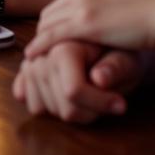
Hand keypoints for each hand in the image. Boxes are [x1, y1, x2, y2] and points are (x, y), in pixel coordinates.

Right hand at [12, 41, 145, 122]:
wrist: (111, 45)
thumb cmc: (122, 53)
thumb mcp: (128, 59)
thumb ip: (115, 68)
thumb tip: (99, 78)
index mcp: (65, 43)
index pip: (72, 91)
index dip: (99, 103)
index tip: (120, 105)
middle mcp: (43, 52)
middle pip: (61, 106)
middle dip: (88, 112)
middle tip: (108, 101)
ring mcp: (31, 63)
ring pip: (44, 109)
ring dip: (71, 111)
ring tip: (90, 96)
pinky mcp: (27, 72)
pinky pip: (32, 104)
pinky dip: (51, 108)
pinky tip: (70, 99)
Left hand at [26, 0, 154, 58]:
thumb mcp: (128, 0)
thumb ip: (113, 5)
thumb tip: (113, 15)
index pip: (63, 2)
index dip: (55, 22)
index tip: (54, 39)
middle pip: (51, 12)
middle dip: (44, 32)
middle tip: (42, 53)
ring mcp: (82, 4)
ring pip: (47, 24)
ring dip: (40, 42)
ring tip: (37, 61)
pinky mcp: (85, 23)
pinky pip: (52, 36)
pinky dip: (40, 47)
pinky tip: (35, 58)